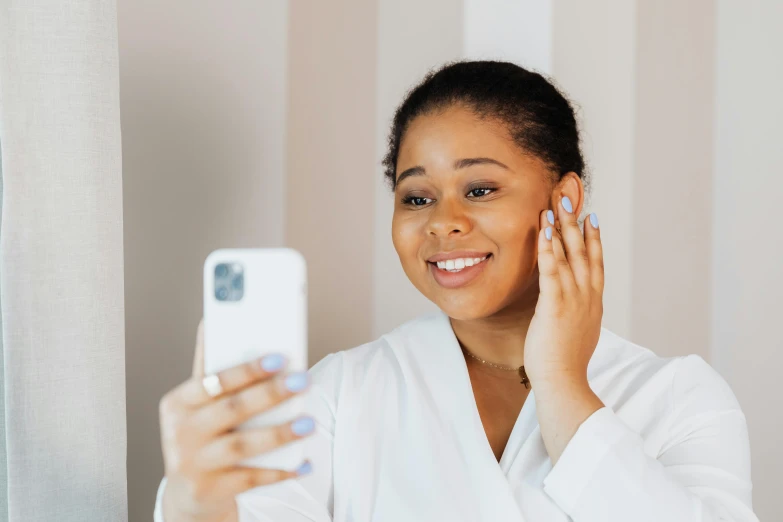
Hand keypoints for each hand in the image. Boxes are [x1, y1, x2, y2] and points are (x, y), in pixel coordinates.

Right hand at [159, 320, 313, 521]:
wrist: (187, 492)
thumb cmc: (200, 434)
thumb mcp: (197, 403)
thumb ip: (209, 368)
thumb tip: (211, 321)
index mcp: (179, 403)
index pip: (214, 381)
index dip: (247, 369)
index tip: (279, 357)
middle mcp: (181, 433)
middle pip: (232, 410)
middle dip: (271, 394)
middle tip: (304, 380)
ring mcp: (194, 464)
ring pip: (242, 445)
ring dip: (278, 434)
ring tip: (309, 423)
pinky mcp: (210, 490)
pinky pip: (251, 479)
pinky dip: (279, 471)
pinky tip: (303, 463)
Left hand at [523, 195, 603, 387]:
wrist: (564, 382)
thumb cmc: (566, 363)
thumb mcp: (578, 332)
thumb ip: (578, 314)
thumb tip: (575, 309)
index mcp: (593, 303)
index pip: (595, 263)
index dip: (594, 238)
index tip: (591, 216)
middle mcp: (587, 296)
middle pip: (584, 252)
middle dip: (576, 223)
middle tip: (571, 198)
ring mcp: (574, 300)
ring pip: (569, 256)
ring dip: (561, 228)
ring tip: (555, 205)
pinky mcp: (555, 306)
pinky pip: (551, 271)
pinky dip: (549, 249)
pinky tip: (543, 231)